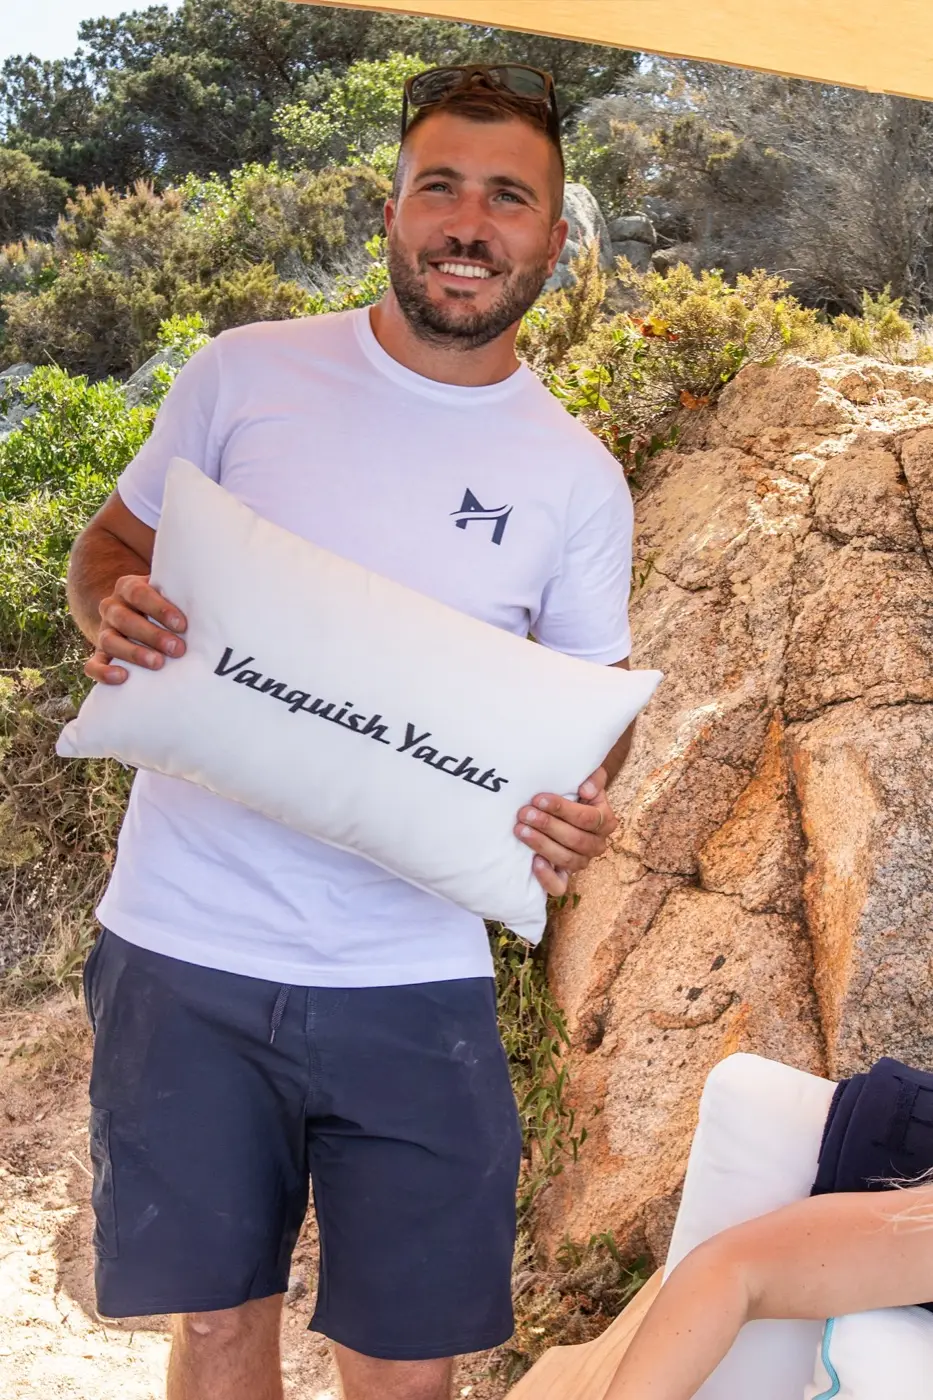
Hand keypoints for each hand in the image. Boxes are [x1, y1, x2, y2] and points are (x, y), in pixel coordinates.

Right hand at [86, 575, 186, 684]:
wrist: (139, 615)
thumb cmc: (166, 606)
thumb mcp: (171, 594)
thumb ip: (182, 595)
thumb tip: (214, 603)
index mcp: (128, 587)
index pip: (139, 593)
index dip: (160, 609)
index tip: (182, 625)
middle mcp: (112, 608)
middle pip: (125, 619)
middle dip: (153, 635)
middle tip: (178, 649)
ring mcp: (104, 631)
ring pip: (110, 641)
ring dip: (134, 653)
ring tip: (158, 663)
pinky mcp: (100, 655)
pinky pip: (93, 664)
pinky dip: (104, 672)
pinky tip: (123, 677)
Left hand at [516, 766, 617, 896]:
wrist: (564, 810)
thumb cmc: (574, 792)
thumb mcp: (587, 780)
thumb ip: (593, 778)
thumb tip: (585, 790)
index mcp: (605, 821)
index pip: (588, 818)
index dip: (563, 809)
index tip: (539, 799)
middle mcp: (596, 845)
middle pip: (576, 839)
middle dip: (548, 825)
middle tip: (524, 814)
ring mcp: (581, 862)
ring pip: (567, 859)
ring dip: (542, 844)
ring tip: (521, 830)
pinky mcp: (565, 877)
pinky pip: (559, 886)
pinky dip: (547, 877)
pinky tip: (534, 862)